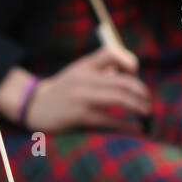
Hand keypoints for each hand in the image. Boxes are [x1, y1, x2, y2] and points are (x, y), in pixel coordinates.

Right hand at [28, 45, 150, 133]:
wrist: (34, 106)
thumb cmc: (62, 91)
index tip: (134, 73)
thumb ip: (101, 71)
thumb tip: (128, 75)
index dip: (128, 61)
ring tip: (146, 112)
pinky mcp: (79, 115)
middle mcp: (83, 78)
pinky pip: (109, 119)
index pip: (111, 53)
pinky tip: (136, 128)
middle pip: (122, 80)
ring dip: (138, 106)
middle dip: (141, 92)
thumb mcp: (78, 73)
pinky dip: (126, 124)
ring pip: (119, 98)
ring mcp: (81, 96)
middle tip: (148, 101)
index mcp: (84, 65)